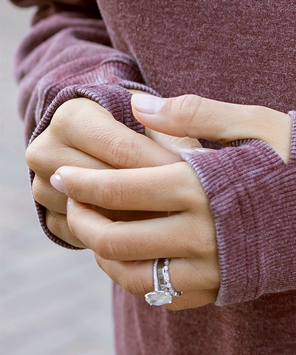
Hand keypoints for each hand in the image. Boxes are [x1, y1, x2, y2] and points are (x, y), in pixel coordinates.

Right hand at [26, 97, 180, 246]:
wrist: (101, 141)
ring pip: (94, 215)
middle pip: (104, 184)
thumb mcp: (152, 119)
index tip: (195, 178)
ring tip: (172, 220)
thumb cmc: (135, 125)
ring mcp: (41, 187)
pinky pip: (84, 237)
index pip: (121, 148)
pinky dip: (116, 238)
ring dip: (133, 222)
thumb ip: (172, 133)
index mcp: (70, 117)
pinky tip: (146, 233)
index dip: (160, 164)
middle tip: (189, 206)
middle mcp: (45, 150)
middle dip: (149, 196)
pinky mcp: (47, 218)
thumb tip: (190, 160)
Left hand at [53, 93, 291, 308]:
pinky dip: (138, 279)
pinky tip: (136, 255)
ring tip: (95, 228)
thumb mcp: (256, 122)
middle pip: (118, 237)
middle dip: (83, 218)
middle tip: (70, 200)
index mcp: (205, 187)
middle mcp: (204, 234)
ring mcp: (217, 269)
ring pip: (135, 276)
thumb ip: (195, 113)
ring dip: (103, 254)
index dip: (85, 181)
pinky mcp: (229, 288)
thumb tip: (140, 105)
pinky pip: (167, 296)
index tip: (62, 172)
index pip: (123, 189)